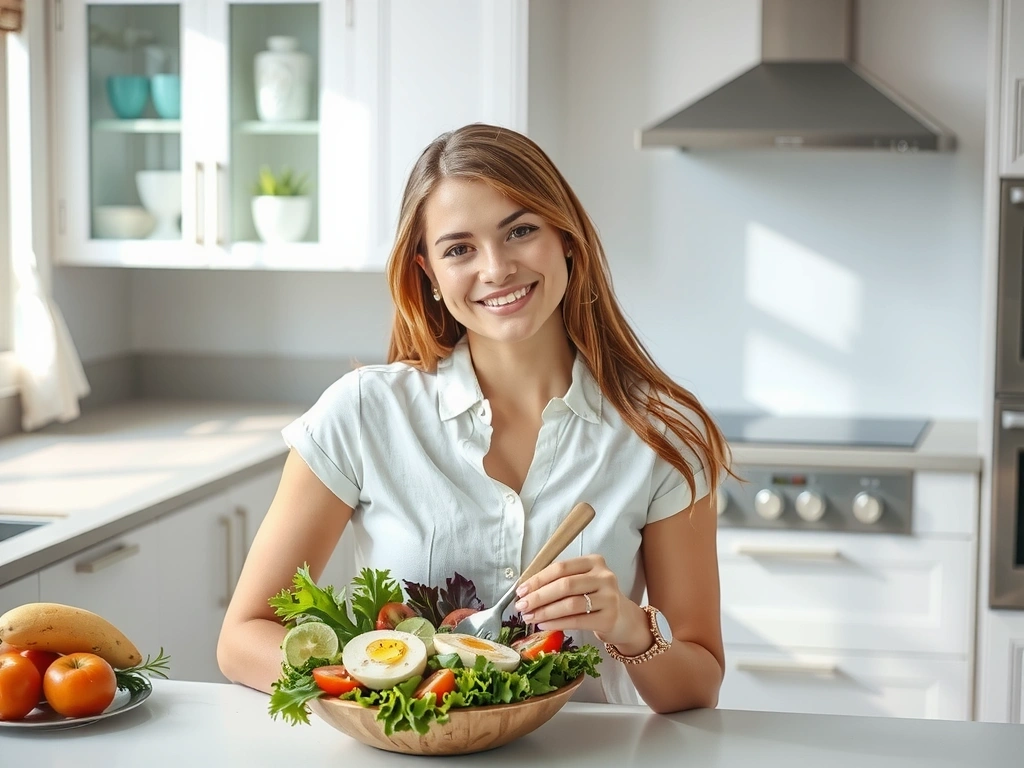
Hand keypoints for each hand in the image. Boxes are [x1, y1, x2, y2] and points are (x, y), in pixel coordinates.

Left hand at [512, 555, 649, 650]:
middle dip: (538, 597)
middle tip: (522, 606)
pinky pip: (577, 620)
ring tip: (530, 618)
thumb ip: (561, 581)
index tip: (521, 591)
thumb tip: (527, 590)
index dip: (538, 579)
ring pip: (570, 604)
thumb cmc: (596, 598)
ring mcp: (609, 597)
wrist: (624, 619)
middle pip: (564, 585)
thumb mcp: (583, 582)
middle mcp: (604, 576)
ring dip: (545, 612)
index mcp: (594, 562)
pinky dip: (557, 623)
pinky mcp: (609, 618)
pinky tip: (544, 625)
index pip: (561, 568)